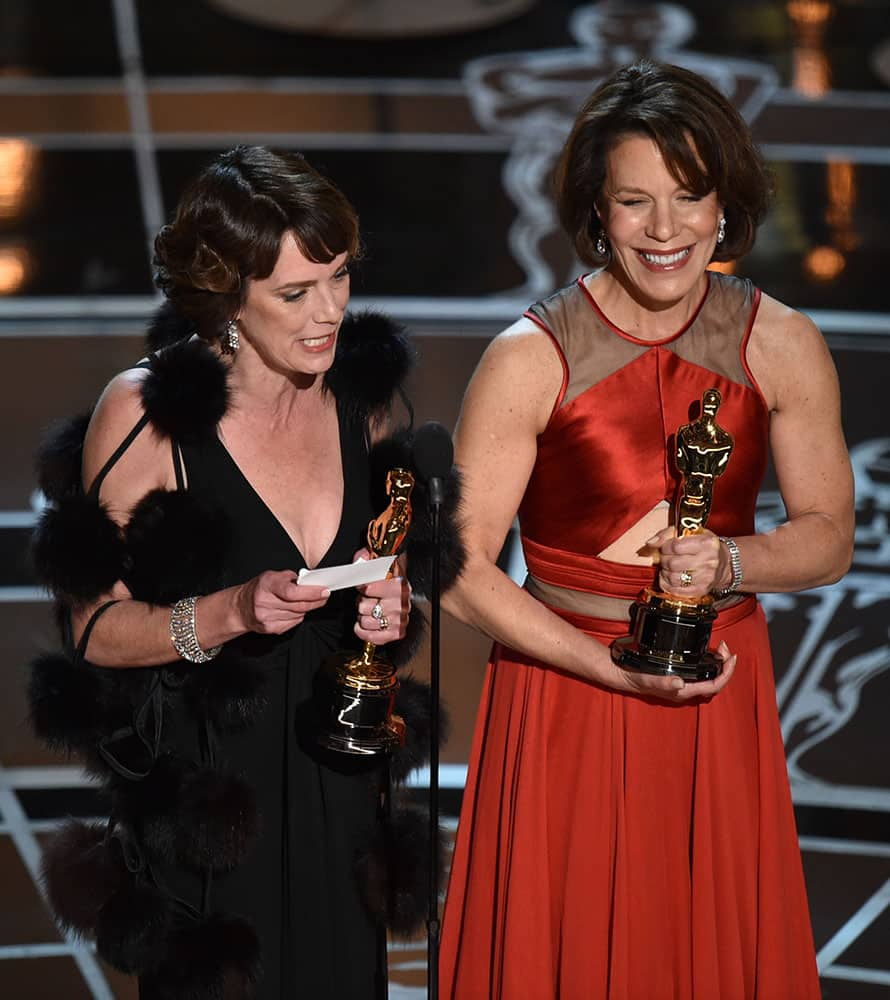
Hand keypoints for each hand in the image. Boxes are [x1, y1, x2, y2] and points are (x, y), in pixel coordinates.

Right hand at [236, 570, 329, 634]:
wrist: (240, 607)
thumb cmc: (259, 589)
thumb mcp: (273, 576)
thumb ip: (292, 579)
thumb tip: (312, 583)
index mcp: (266, 585)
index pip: (292, 592)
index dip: (311, 592)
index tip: (324, 591)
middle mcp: (264, 602)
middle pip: (298, 605)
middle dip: (316, 601)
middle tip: (323, 595)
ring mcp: (267, 618)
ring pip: (298, 614)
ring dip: (305, 608)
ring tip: (302, 600)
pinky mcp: (270, 629)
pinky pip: (293, 623)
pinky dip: (297, 616)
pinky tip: (291, 610)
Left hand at [352, 549, 410, 644]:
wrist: (397, 597)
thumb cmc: (385, 582)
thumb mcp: (376, 565)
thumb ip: (366, 559)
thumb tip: (361, 559)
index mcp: (400, 585)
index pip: (371, 588)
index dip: (363, 588)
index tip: (363, 586)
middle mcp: (402, 603)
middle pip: (366, 607)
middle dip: (361, 603)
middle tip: (367, 600)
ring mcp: (400, 620)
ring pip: (367, 622)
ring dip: (362, 617)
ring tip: (368, 611)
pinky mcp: (396, 633)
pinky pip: (372, 637)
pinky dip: (363, 631)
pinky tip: (364, 624)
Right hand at [608, 640, 736, 701]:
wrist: (624, 676)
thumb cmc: (636, 678)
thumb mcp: (648, 679)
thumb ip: (663, 682)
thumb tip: (680, 682)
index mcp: (683, 691)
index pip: (714, 685)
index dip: (726, 673)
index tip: (731, 657)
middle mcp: (686, 689)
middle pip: (715, 680)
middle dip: (724, 665)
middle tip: (724, 647)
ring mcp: (684, 683)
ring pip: (709, 676)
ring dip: (717, 663)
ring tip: (719, 647)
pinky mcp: (679, 676)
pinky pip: (700, 672)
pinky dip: (707, 661)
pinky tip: (705, 652)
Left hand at [647, 527, 726, 598]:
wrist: (723, 562)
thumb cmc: (704, 545)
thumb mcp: (689, 532)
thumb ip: (667, 534)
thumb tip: (651, 543)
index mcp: (707, 543)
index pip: (675, 546)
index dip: (665, 547)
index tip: (666, 547)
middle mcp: (709, 561)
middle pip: (673, 563)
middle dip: (664, 560)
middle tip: (666, 558)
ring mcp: (706, 578)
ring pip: (673, 578)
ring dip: (665, 573)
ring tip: (668, 568)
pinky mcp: (702, 590)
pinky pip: (676, 591)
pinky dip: (668, 585)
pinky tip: (670, 578)